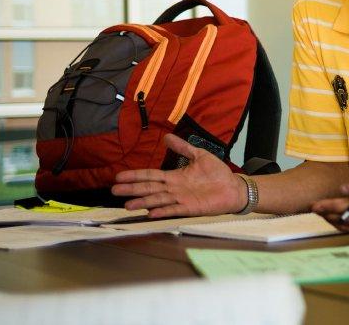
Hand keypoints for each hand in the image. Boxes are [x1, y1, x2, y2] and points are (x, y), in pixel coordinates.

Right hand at [111, 133, 245, 217]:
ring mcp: (181, 199)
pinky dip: (162, 210)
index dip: (135, 176)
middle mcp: (174, 189)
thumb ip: (183, 148)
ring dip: (143, 202)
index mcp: (175, 177)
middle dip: (132, 190)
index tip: (119, 177)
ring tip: (127, 205)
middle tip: (114, 191)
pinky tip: (151, 212)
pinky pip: (174, 209)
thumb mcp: (199, 156)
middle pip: (149, 188)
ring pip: (158, 200)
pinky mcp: (190, 208)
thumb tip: (166, 136)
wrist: (233, 187)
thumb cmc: (217, 173)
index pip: (151, 176)